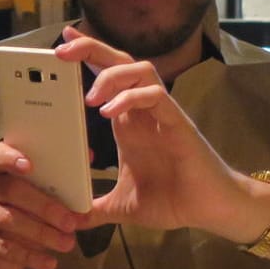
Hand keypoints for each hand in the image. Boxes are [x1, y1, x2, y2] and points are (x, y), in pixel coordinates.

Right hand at [0, 143, 88, 268]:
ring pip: (8, 219)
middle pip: (10, 190)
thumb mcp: (37, 203)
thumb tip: (88, 158)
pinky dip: (30, 256)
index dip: (8, 157)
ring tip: (67, 244)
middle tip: (71, 222)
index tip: (29, 166)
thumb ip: (55, 183)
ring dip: (42, 234)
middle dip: (45, 206)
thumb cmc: (21, 224)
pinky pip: (2, 246)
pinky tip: (50, 262)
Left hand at [54, 28, 269, 243]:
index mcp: (128, 123)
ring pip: (140, 70)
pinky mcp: (178, 124)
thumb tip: (71, 221)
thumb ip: (95, 209)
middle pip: (119, 62)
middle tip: (62, 48)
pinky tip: (110, 113)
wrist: (210, 209)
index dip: (86, 58)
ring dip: (112, 75)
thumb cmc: (172, 200)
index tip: (59, 47)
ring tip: (90, 98)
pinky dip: (131, 97)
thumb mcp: (122, 206)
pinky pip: (155, 96)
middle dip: (91, 49)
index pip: (105, 77)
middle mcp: (143, 112)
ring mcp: (161, 114)